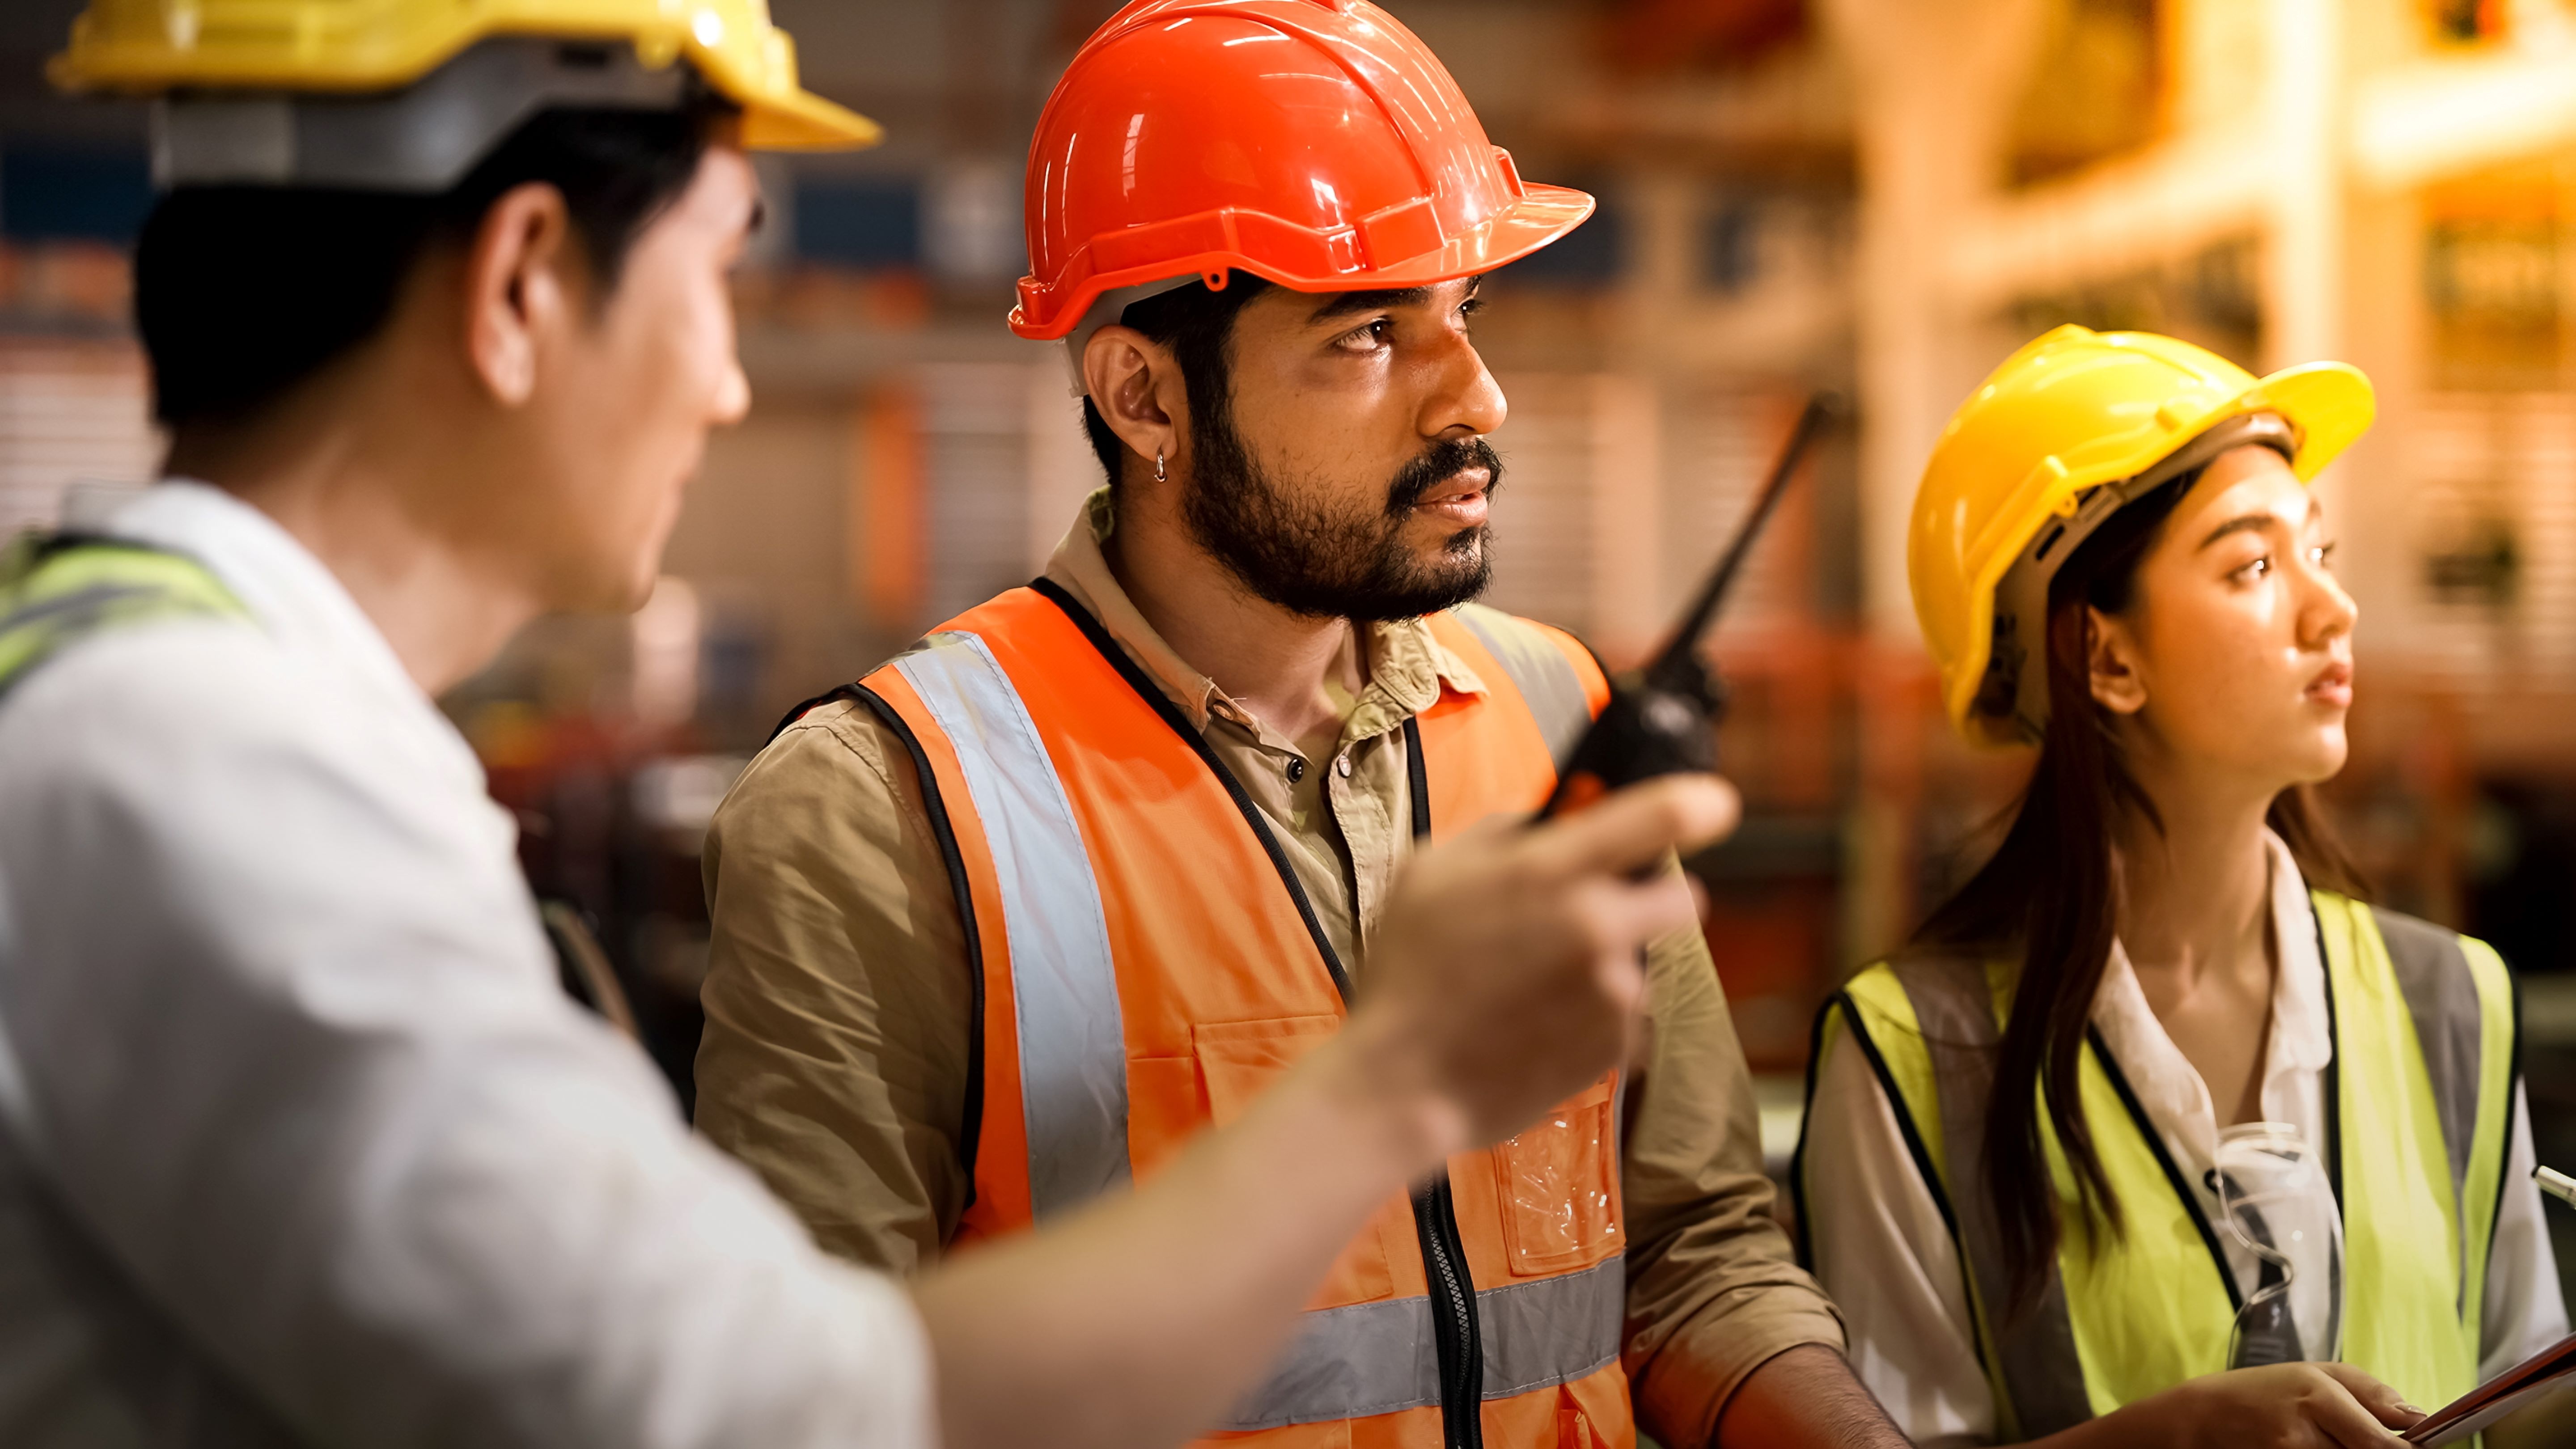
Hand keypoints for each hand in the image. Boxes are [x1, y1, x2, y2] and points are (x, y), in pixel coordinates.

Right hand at [1343, 773, 1737, 1153]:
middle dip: (1651, 900)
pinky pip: (1624, 1013)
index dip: (1697, 804)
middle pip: (1684, 898)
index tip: (1711, 804)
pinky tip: (1538, 1021)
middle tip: (1602, 913)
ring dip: (1608, 965)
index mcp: (1549, 871)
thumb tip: (1554, 819)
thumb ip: (1501, 834)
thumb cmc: (1406, 973)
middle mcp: (1596, 926)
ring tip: (1536, 986)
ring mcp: (1613, 991)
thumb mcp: (1429, 873)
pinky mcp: (1617, 1045)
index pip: (1659, 817)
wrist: (1402, 1083)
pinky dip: (1594, 1013)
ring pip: (1642, 960)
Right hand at [2103, 1363, 2423, 1448]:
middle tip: (2356, 1438)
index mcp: (2316, 1399)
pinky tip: (2317, 1448)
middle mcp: (2303, 1438)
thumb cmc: (2262, 1392)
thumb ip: (2371, 1392)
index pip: (2383, 1445)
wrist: (2201, 1419)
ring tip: (2327, 1440)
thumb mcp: (2315, 1373)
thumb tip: (2419, 1419)